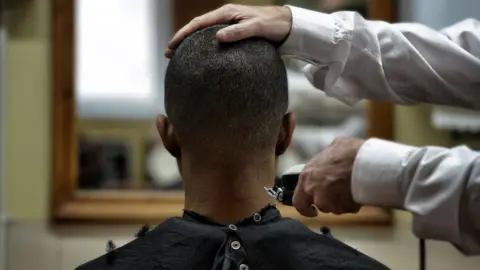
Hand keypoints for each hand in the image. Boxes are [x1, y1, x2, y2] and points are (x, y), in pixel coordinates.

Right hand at [165, 4, 291, 57]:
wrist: (288, 25)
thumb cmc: (274, 24)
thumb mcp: (257, 27)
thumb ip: (239, 32)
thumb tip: (218, 37)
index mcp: (226, 13)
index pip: (198, 23)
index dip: (183, 34)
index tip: (171, 46)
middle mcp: (225, 18)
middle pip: (197, 28)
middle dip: (182, 39)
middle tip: (169, 54)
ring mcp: (229, 26)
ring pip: (204, 35)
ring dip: (191, 44)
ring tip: (180, 57)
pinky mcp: (234, 34)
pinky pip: (214, 40)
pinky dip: (203, 47)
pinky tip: (201, 58)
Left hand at [292, 137, 363, 215]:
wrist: (367, 162)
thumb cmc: (350, 152)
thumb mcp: (334, 147)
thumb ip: (327, 158)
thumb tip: (331, 156)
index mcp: (307, 176)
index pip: (298, 201)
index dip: (305, 207)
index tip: (312, 210)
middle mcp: (313, 191)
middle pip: (320, 205)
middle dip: (329, 202)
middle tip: (340, 195)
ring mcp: (327, 200)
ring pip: (334, 208)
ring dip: (342, 203)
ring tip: (352, 189)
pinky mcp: (342, 207)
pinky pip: (347, 209)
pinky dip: (353, 204)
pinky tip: (359, 192)